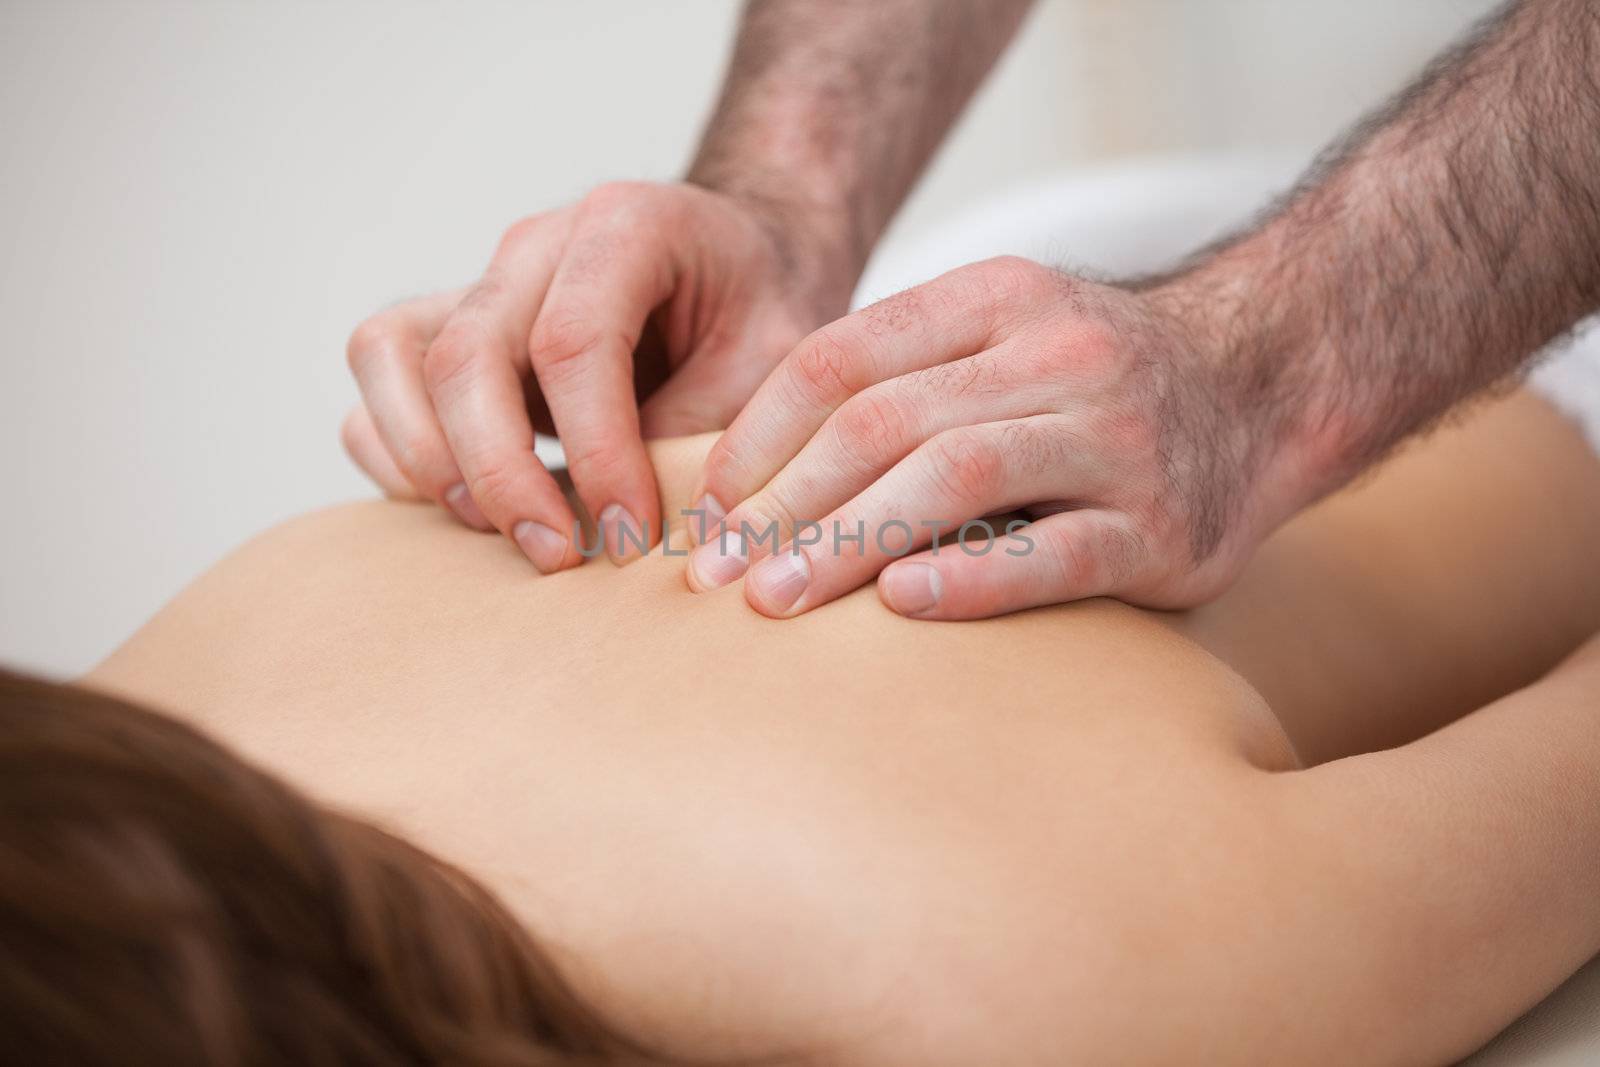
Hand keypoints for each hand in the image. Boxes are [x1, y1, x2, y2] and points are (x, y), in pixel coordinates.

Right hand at [340, 181, 846, 570]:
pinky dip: (398, 450)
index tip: (632, 534)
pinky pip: (382, 379)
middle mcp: (535, 247)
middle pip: (468, 354)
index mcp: (626, 227)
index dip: (596, 451)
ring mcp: (481, 283)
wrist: (740, 264)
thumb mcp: (774, 362)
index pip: (575, 341)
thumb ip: (709, 430)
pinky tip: (468, 509)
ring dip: (430, 460)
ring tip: (502, 535)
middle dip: (504, 475)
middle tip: (561, 558)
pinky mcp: (449, 327)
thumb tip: (634, 527)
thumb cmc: (757, 309)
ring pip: (390, 353)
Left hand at [685, 256, 1311, 618]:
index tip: (707, 510)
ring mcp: (1115, 437)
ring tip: (776, 601)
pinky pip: (1053, 554)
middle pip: (885, 422)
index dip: (758, 437)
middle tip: (715, 574)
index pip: (842, 358)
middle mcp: (1057, 353)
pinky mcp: (1162, 527)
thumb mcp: (1002, 337)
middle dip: (784, 503)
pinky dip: (972, 577)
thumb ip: (901, 378)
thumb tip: (749, 475)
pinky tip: (901, 605)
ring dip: (847, 543)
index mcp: (997, 298)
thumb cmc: (1092, 384)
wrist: (1264, 390)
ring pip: (956, 478)